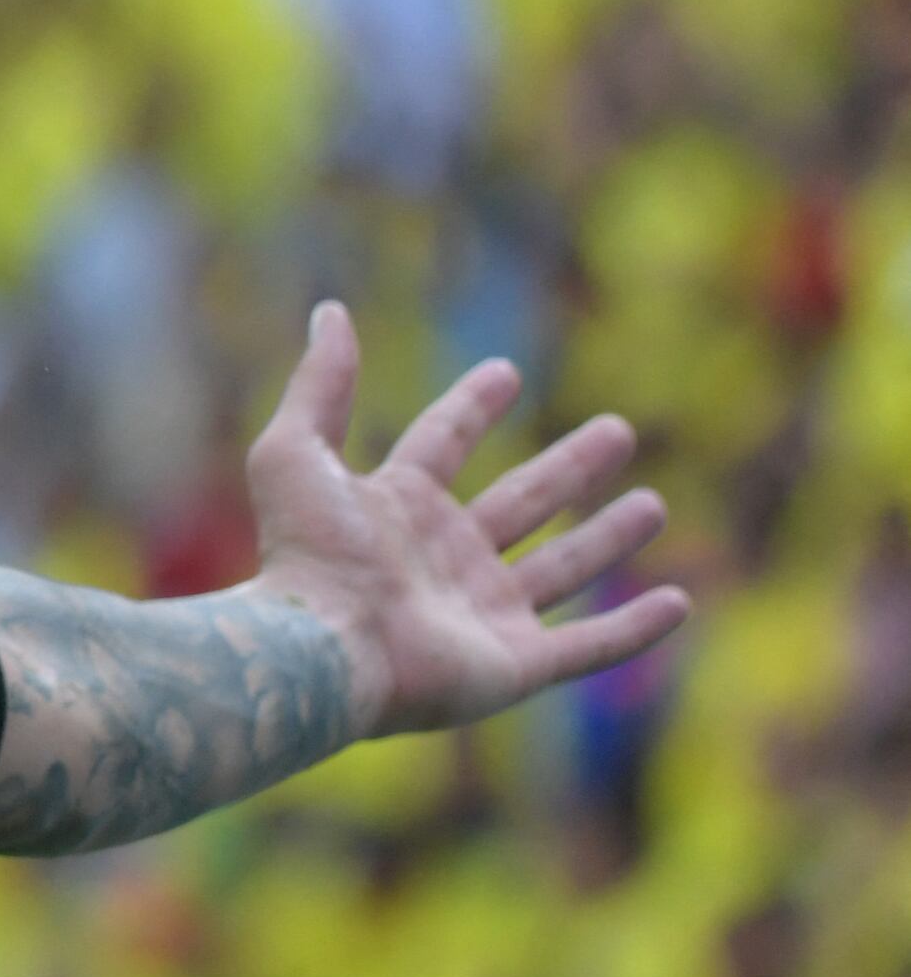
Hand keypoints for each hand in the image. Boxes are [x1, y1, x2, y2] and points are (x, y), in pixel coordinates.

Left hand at [242, 301, 689, 738]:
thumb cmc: (308, 553)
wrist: (322, 650)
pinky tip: (678, 604)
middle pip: (522, 500)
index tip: (505, 371)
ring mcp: (482, 614)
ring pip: (562, 569)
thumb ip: (319, 385)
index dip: (471, 405)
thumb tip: (330, 310)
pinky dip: (635, 629)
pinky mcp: (515, 666)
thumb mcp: (297, 451)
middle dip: (570, 467)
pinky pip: (590, 646)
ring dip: (608, 538)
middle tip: (619, 429)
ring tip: (654, 505)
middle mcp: (444, 558)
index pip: (443, 441)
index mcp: (396, 506)